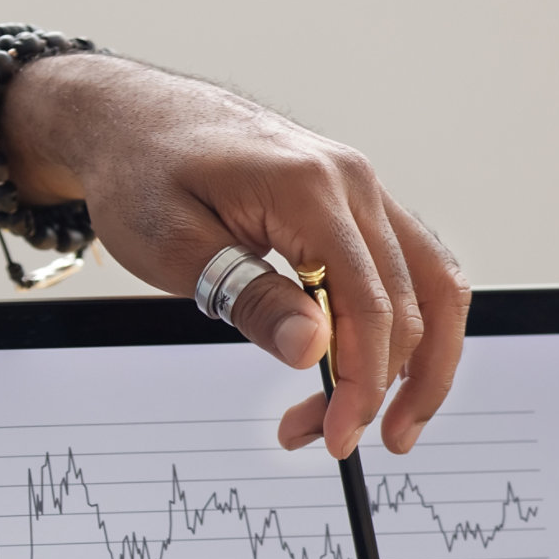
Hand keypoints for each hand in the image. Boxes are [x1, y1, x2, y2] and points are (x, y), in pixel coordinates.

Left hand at [3, 52, 470, 458]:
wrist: (129, 121)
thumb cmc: (141, 172)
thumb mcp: (174, 245)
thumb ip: (248, 297)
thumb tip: (314, 351)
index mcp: (308, 186)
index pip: (366, 302)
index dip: (361, 382)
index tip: (337, 435)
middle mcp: (352, 180)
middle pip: (408, 302)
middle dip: (377, 385)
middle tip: (327, 437)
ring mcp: (359, 187)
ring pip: (428, 285)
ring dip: (414, 362)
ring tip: (380, 421)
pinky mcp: (352, 202)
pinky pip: (405, 268)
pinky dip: (401, 324)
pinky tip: (374, 368)